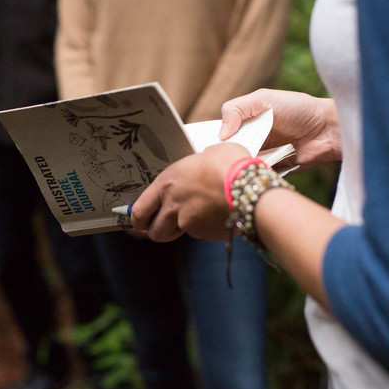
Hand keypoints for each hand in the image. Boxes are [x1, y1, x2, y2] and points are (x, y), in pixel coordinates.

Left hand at [130, 143, 249, 241]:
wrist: (250, 188)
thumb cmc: (231, 166)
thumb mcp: (209, 153)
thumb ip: (197, 164)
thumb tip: (205, 161)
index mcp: (167, 182)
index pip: (140, 208)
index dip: (137, 218)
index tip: (139, 220)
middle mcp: (173, 205)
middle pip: (153, 230)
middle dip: (155, 231)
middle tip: (160, 227)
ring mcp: (188, 222)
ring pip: (174, 235)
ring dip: (177, 232)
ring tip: (191, 220)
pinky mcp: (205, 234)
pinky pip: (198, 234)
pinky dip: (203, 229)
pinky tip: (215, 217)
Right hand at [218, 89, 340, 168]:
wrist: (328, 130)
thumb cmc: (298, 109)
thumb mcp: (263, 100)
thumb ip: (237, 110)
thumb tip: (220, 134)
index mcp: (246, 121)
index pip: (220, 132)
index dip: (212, 138)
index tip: (204, 145)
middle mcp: (252, 139)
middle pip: (228, 151)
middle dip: (223, 155)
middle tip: (216, 160)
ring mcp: (262, 156)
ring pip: (240, 165)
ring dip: (237, 166)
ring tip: (232, 167)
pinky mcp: (273, 171)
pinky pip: (257, 176)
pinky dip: (252, 175)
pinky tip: (248, 174)